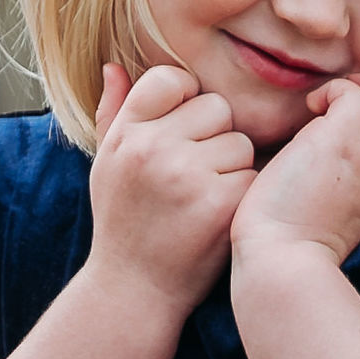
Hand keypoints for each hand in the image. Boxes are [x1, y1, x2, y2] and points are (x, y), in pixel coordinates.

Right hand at [87, 63, 251, 312]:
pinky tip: (222, 216)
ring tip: (207, 198)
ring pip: (241, 143)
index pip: (172, 78)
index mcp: (127, 132)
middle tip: (198, 174)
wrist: (134, 291)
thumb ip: (113, 114)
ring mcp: (186, 174)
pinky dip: (245, 196)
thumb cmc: (123, 225)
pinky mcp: (218, 202)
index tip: (185, 132)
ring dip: (234, 169)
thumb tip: (113, 66)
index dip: (187, 101)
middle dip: (216, 137)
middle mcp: (152, 147)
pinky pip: (253, 175)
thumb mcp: (106, 166)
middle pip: (217, 108)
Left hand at [232, 71, 359, 273]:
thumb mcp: (331, 212)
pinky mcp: (340, 144)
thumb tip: (320, 159)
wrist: (279, 264)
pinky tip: (310, 108)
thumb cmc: (290, 246)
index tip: (359, 124)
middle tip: (356, 101)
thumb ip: (342, 184)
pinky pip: (353, 95)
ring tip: (339, 98)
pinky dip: (333, 89)